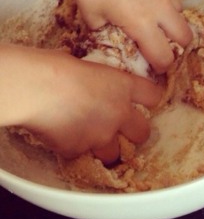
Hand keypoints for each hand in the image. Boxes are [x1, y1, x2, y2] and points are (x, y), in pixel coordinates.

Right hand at [7, 46, 162, 163]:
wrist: (33, 89)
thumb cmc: (54, 67)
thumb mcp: (84, 65)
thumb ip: (94, 77)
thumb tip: (85, 76)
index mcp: (124, 86)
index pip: (154, 96)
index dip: (149, 99)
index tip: (144, 101)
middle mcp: (119, 113)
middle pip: (143, 132)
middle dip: (134, 133)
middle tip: (121, 130)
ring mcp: (101, 135)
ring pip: (114, 153)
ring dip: (105, 148)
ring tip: (90, 140)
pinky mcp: (79, 149)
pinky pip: (80, 154)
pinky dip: (73, 149)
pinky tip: (61, 138)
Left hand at [61, 0, 192, 73]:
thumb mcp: (90, 15)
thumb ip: (106, 33)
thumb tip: (111, 39)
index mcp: (141, 23)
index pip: (164, 56)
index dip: (161, 67)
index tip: (154, 69)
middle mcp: (160, 8)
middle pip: (186, 37)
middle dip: (177, 47)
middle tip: (161, 48)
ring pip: (180, 15)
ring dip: (171, 24)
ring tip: (152, 22)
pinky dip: (164, 4)